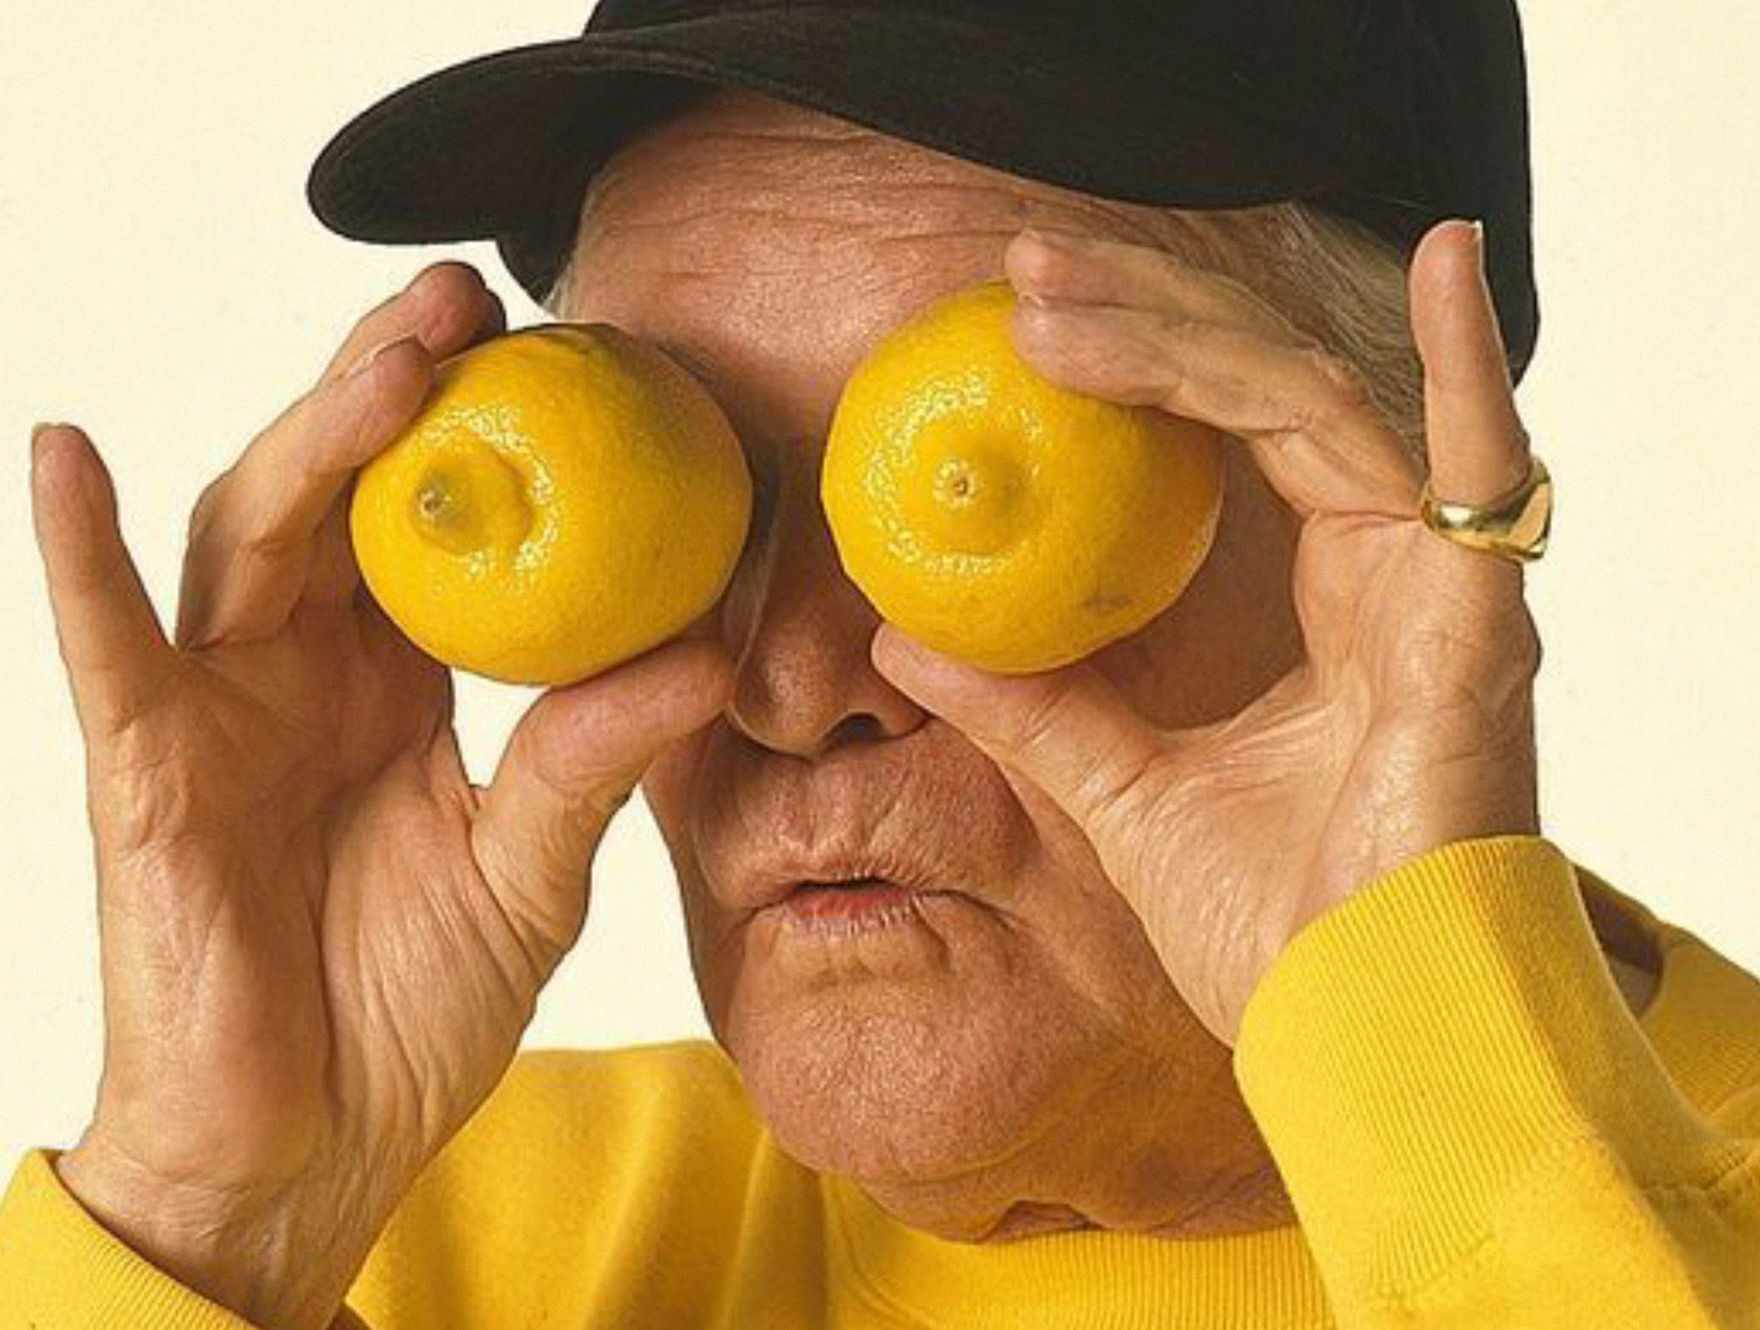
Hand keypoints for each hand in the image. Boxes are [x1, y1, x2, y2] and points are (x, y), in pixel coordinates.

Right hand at [29, 263, 732, 1329]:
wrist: (317, 1144)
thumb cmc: (410, 1005)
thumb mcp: (532, 867)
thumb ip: (597, 757)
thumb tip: (710, 651)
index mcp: (394, 684)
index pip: (437, 527)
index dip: (483, 434)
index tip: (563, 347)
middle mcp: (302, 673)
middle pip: (340, 495)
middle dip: (397, 388)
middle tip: (474, 296)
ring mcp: (217, 712)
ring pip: (247, 536)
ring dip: (310, 439)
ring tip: (391, 356)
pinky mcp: (146, 775)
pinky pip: (107, 649)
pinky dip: (79, 554)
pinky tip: (66, 457)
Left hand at [870, 220, 1541, 1046]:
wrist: (1360, 1034)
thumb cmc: (1276, 932)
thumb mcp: (1121, 791)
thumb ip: (1033, 709)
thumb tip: (902, 641)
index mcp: (1330, 601)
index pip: (1231, 436)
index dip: (1138, 362)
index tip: (1023, 323)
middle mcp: (1392, 574)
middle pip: (1267, 394)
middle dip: (1145, 317)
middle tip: (1020, 273)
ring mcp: (1440, 590)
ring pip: (1321, 405)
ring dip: (1193, 334)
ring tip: (1059, 292)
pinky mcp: (1477, 625)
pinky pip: (1479, 469)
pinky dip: (1471, 360)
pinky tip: (1448, 256)